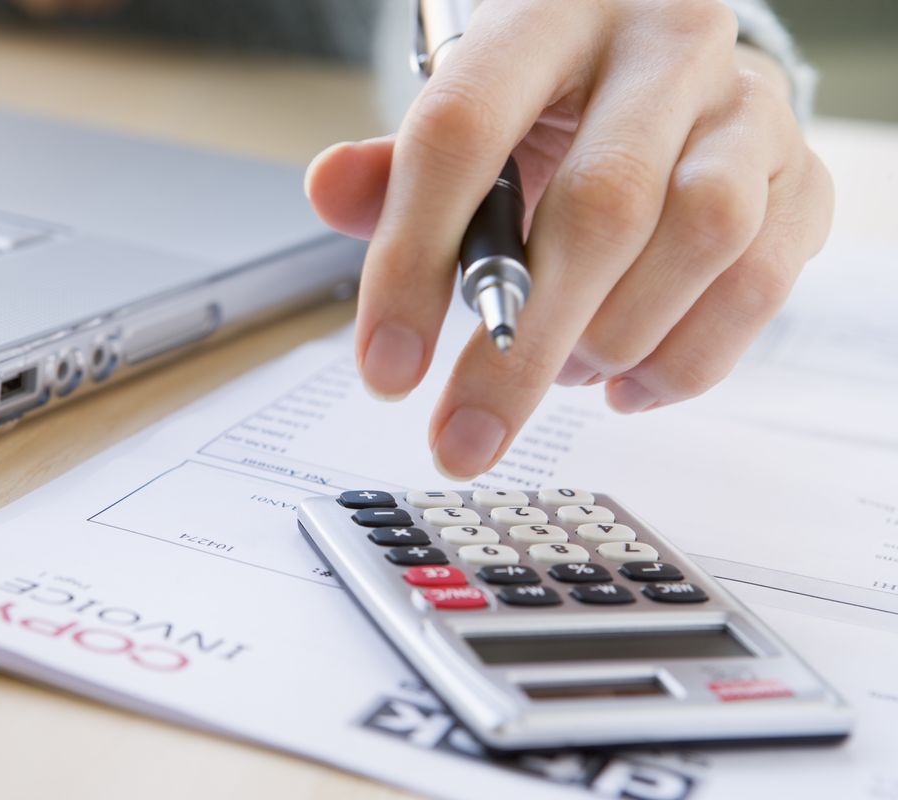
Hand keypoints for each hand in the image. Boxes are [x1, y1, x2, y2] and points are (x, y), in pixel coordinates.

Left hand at [305, 0, 832, 479]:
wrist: (664, 68)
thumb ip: (398, 168)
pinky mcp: (801, 177)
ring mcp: (746, 110)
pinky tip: (625, 381)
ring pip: (699, 241)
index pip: (465, 130)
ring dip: (612, 339)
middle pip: (596, 208)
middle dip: (516, 348)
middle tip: (465, 434)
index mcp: (550, 15)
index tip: (387, 368)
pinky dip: (683, 361)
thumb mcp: (468, 116)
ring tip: (561, 371)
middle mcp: (663, 47)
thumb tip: (330, 189)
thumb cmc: (551, 107)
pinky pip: (758, 287)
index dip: (414, 259)